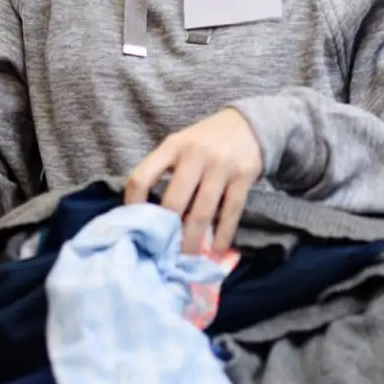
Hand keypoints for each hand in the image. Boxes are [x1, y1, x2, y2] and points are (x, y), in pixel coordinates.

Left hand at [125, 108, 265, 252]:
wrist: (249, 124)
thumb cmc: (207, 140)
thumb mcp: (181, 144)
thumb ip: (165, 170)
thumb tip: (150, 214)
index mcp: (172, 146)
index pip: (142, 177)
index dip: (134, 204)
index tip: (135, 225)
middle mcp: (194, 155)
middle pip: (174, 201)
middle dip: (168, 232)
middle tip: (163, 254)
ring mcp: (220, 166)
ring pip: (202, 211)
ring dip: (193, 240)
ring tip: (187, 259)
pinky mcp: (243, 176)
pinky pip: (230, 212)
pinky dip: (222, 235)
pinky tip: (217, 250)